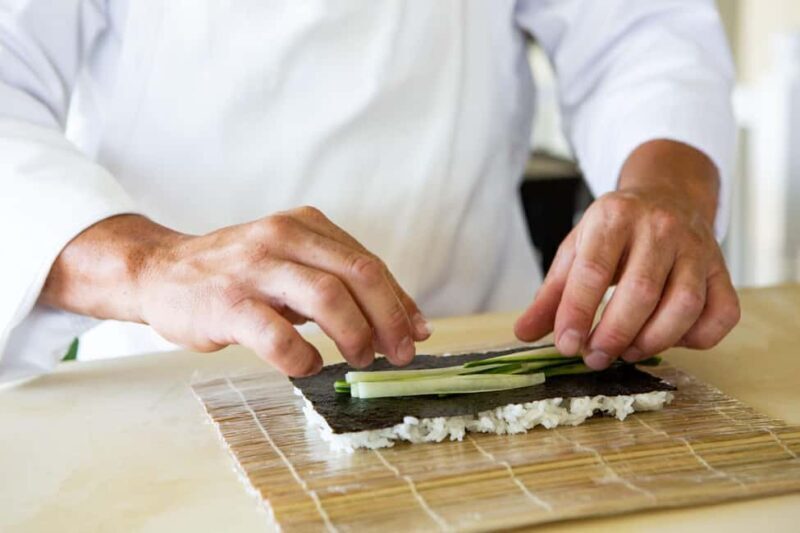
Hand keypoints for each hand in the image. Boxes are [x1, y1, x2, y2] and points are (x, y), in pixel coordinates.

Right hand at [41, 208, 430, 375]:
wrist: (160, 271)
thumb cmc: (238, 274)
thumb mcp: (291, 262)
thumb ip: (340, 283)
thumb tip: (406, 321)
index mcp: (304, 226)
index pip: (368, 263)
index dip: (400, 302)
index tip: (417, 332)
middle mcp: (283, 237)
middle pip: (359, 274)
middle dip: (389, 319)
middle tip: (398, 354)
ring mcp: (254, 268)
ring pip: (327, 297)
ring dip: (355, 335)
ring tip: (359, 358)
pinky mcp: (227, 303)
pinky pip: (277, 336)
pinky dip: (302, 358)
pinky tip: (306, 366)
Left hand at [514, 140, 739, 368]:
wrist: (668, 195)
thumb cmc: (615, 231)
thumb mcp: (576, 250)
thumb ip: (550, 294)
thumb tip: (523, 334)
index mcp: (614, 217)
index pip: (594, 271)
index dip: (577, 313)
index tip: (566, 346)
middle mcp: (660, 228)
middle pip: (640, 292)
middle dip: (613, 335)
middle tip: (594, 358)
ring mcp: (698, 248)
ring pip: (684, 305)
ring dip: (653, 341)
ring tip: (626, 352)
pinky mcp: (723, 269)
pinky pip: (721, 314)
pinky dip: (697, 338)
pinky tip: (669, 339)